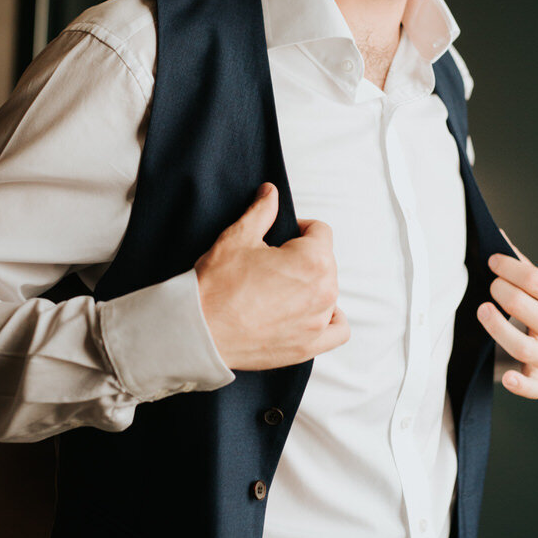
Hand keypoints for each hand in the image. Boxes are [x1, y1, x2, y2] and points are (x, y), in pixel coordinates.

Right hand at [194, 182, 349, 369]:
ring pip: (329, 292)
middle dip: (304, 257)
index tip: (282, 237)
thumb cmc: (218, 284)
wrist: (200, 330)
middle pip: (326, 261)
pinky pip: (338, 329)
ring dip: (312, 286)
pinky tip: (312, 312)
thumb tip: (271, 192)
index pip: (320, 231)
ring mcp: (318, 321)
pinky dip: (330, 318)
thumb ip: (262, 211)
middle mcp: (324, 291)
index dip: (299, 229)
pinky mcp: (309, 345)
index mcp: (313, 260)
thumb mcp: (239, 236)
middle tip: (273, 264)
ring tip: (282, 288)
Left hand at [477, 231, 537, 399]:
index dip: (507, 267)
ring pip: (520, 345)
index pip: (533, 279)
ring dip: (496, 327)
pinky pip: (532, 387)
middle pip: (522, 306)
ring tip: (482, 310)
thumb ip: (521, 264)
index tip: (491, 262)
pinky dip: (520, 384)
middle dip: (500, 290)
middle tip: (491, 286)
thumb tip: (496, 235)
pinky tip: (508, 377)